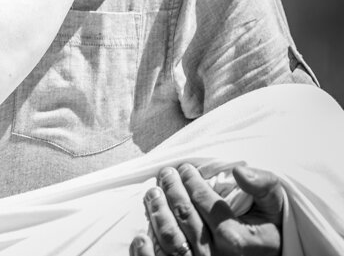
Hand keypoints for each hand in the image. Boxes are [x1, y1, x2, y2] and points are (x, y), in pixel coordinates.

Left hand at [128, 163, 283, 255]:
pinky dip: (146, 251)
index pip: (205, 203)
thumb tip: (239, 171)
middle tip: (166, 173)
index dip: (192, 181)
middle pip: (185, 217)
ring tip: (153, 193)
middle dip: (171, 190)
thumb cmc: (266, 232)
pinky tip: (140, 235)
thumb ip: (264, 187)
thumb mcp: (274, 208)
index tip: (186, 168)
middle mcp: (218, 255)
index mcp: (237, 238)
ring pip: (170, 238)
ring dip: (157, 212)